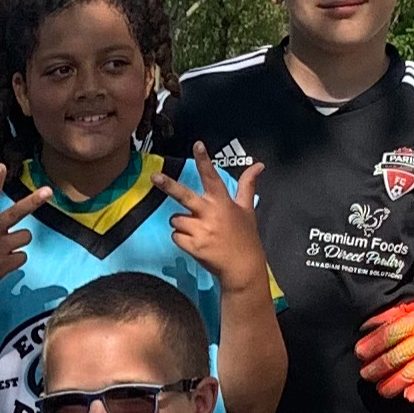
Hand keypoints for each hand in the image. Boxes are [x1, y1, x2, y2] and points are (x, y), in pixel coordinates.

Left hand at [161, 145, 270, 294]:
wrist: (242, 268)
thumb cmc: (245, 236)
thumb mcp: (247, 210)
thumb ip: (247, 186)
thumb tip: (259, 164)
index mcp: (223, 203)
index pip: (212, 177)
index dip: (204, 160)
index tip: (197, 144)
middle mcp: (211, 214)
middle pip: (184, 196)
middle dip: (168, 185)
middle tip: (154, 177)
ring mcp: (201, 231)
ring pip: (176, 220)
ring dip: (182, 224)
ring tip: (199, 232)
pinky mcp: (193, 246)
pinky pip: (176, 237)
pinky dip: (182, 239)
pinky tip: (196, 243)